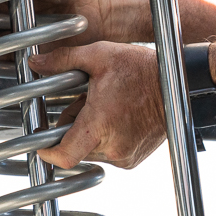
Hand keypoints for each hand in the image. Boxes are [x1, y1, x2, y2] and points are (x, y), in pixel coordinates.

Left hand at [27, 42, 165, 169]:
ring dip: (89, 132)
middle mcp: (113, 147)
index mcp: (99, 126)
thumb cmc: (141, 69)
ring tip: (102, 105)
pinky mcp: (135, 158)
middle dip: (71, 128)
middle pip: (76, 148)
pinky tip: (115, 114)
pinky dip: (105, 137)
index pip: (64, 156)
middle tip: (81, 103)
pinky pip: (108, 152)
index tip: (41, 144)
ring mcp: (126, 156)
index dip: (48, 153)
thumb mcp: (99, 56)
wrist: (179, 84)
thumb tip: (35, 63)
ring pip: (91, 150)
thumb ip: (63, 59)